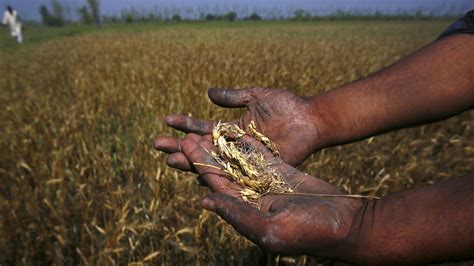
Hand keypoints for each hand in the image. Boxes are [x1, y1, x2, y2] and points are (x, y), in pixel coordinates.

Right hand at [154, 87, 322, 171]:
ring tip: (170, 159)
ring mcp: (244, 159)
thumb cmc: (286, 106)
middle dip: (179, 146)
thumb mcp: (256, 96)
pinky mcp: (256, 170)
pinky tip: (197, 176)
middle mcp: (234, 147)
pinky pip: (232, 175)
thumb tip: (208, 92)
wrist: (309, 118)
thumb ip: (233, 97)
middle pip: (201, 148)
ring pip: (212, 163)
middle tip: (157, 144)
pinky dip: (216, 176)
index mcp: (233, 129)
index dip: (185, 124)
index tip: (166, 120)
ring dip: (191, 161)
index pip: (203, 128)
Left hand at [179, 133, 361, 256]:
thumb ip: (237, 214)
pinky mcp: (282, 172)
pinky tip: (233, 132)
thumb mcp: (270, 227)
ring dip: (221, 147)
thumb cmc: (310, 232)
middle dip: (205, 154)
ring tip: (204, 130)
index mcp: (246, 211)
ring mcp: (267, 184)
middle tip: (185, 136)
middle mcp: (252, 197)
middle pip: (222, 172)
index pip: (216, 186)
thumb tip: (205, 201)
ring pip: (238, 162)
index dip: (199, 166)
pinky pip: (260, 156)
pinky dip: (246, 144)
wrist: (346, 223)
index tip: (183, 148)